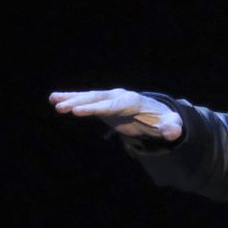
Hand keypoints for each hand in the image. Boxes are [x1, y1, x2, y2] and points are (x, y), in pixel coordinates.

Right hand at [49, 89, 182, 140]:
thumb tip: (174, 131)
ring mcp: (110, 98)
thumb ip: (171, 127)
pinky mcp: (103, 104)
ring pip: (89, 97)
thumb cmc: (164, 120)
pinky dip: (71, 99)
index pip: (112, 105)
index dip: (95, 108)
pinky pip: (85, 101)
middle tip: (62, 108)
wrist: (158, 114)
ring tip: (53, 101)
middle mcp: (119, 96)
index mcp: (132, 101)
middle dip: (79, 103)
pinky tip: (54, 99)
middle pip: (97, 99)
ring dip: (71, 99)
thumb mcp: (170, 124)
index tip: (78, 111)